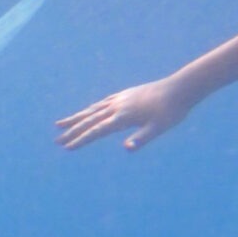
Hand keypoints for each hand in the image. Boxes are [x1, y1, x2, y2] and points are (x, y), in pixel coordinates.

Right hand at [56, 78, 196, 152]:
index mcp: (123, 117)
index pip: (97, 130)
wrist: (180, 88)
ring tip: (60, 124)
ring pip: (92, 109)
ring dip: (76, 118)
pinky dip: (91, 109)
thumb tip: (128, 149)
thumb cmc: (171, 111)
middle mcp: (118, 106)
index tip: (67, 147)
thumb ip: (142, 138)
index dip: (81, 140)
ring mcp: (120, 99)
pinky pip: (102, 103)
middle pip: (89, 120)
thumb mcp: (158, 128)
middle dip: (72, 131)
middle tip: (57, 140)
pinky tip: (87, 111)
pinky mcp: (125, 94)